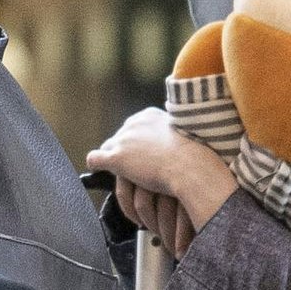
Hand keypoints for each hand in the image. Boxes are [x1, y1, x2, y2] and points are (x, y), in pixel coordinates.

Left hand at [88, 110, 234, 239]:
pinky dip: (95, 164)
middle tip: (134, 167)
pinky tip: (96, 171)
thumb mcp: (185, 136)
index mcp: (149, 116)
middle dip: (125, 151)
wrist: (191, 167)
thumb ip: (172, 135)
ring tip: (121, 174)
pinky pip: (95, 159)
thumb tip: (170, 144)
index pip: (134, 127)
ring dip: (113, 159)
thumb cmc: (195, 157)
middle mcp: (134, 124)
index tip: (142, 153)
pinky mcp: (116, 158)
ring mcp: (123, 140)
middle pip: (120, 137)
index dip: (136, 142)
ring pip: (108, 148)